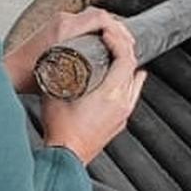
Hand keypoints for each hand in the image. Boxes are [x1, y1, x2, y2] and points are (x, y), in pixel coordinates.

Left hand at [3, 7, 131, 93]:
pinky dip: (93, 28)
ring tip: (116, 41)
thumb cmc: (29, 75)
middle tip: (126, 41)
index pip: (100, 17)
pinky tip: (99, 41)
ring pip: (89, 18)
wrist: (9, 72)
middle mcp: (62, 20)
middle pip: (97, 15)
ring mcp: (57, 22)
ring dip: (105, 27)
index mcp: (65, 28)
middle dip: (115, 26)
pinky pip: (80, 22)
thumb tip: (105, 72)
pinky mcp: (54, 26)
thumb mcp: (60, 76)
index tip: (126, 39)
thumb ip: (81, 73)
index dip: (117, 27)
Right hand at [41, 18, 146, 164]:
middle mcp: (122, 103)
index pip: (125, 58)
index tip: (107, 33)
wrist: (66, 158)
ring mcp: (123, 115)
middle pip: (133, 67)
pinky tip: (123, 80)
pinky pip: (132, 96)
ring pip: (135, 83)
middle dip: (124, 48)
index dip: (118, 40)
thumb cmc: (60, 130)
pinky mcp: (119, 123)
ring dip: (128, 65)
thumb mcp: (56, 92)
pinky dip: (129, 82)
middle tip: (112, 38)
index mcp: (110, 94)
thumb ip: (59, 73)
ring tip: (118, 54)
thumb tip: (56, 56)